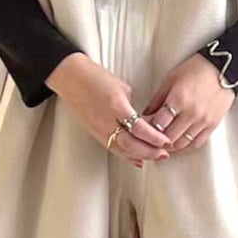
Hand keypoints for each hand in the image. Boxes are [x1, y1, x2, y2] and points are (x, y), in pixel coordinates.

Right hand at [45, 53, 172, 168]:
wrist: (70, 77)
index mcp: (116, 105)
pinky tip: (138, 160)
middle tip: (164, 154)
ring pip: (122, 150)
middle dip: (150, 151)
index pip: (139, 128)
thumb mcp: (121, 87)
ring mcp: (98, 128)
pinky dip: (127, 155)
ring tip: (155, 157)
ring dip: (140, 156)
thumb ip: (132, 106)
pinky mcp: (94, 132)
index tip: (166, 141)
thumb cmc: (95, 77)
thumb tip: (142, 121)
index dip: (154, 137)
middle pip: (131, 144)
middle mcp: (106, 121)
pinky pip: (112, 148)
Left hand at [142, 53, 236, 153]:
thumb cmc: (196, 69)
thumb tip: (146, 114)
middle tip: (149, 140)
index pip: (158, 124)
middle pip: (168, 137)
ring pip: (182, 144)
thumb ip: (158, 98)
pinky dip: (185, 147)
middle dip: (157, 141)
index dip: (147, 129)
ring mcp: (203, 121)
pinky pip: (197, 143)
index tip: (142, 129)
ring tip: (162, 145)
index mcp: (178, 99)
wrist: (225, 69)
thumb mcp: (171, 79)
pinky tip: (178, 146)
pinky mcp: (212, 125)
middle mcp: (191, 113)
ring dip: (170, 147)